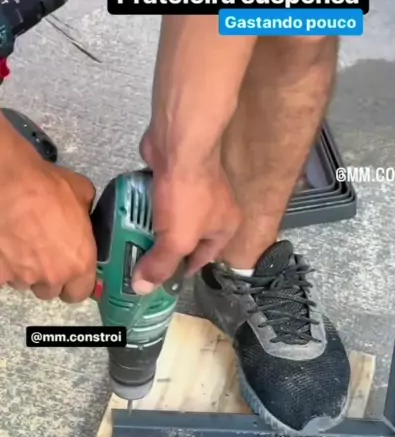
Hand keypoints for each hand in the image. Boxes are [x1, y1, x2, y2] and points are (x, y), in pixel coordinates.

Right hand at [0, 121, 96, 300]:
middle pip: (50, 291)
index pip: (80, 293)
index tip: (70, 275)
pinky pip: (4, 277)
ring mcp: (24, 277)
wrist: (11, 182)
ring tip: (21, 247)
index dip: (74, 284)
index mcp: (79, 263)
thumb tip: (85, 213)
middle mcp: (53, 276)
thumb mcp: (83, 194)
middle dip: (48, 277)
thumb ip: (87, 214)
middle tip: (43, 256)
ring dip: (25, 271)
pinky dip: (4, 266)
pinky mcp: (0, 272)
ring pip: (25, 283)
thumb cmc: (48, 187)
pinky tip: (5, 248)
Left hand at [133, 139, 241, 290]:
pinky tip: (128, 215)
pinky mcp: (175, 176)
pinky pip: (160, 199)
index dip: (178, 272)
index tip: (155, 280)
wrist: (178, 146)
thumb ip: (160, 265)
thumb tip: (142, 289)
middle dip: (161, 251)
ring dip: (150, 229)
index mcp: (225, 229)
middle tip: (136, 263)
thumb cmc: (188, 197)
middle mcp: (215, 210)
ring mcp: (195, 191)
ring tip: (128, 242)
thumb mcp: (176, 241)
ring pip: (170, 220)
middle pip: (185, 240)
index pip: (202, 260)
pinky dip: (146, 207)